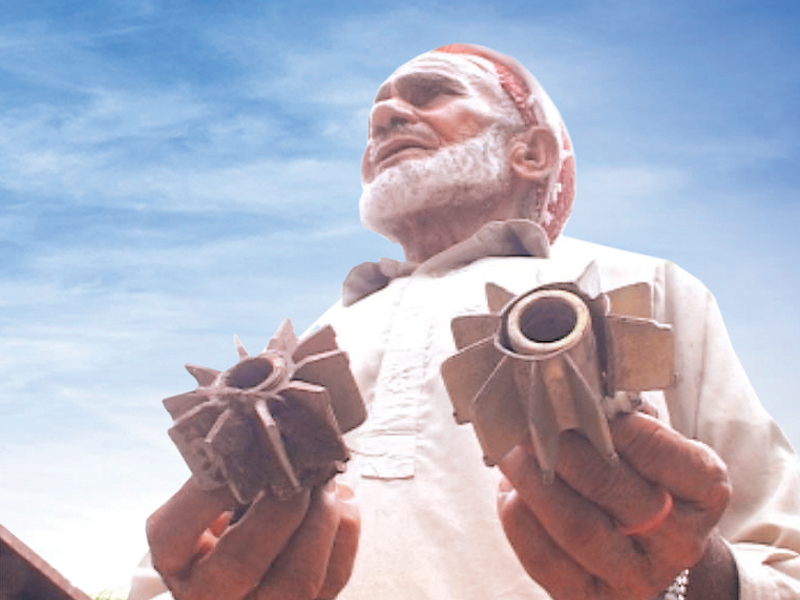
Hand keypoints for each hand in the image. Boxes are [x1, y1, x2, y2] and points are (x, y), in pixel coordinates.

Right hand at [146, 478, 358, 599]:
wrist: (257, 572)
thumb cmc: (232, 525)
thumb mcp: (212, 505)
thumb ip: (226, 476)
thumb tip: (263, 431)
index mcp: (177, 563)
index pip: (171, 536)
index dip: (207, 493)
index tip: (239, 457)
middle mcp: (211, 597)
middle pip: (242, 562)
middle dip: (279, 506)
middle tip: (298, 471)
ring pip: (297, 579)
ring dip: (320, 519)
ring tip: (324, 483)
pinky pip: (335, 576)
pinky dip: (344, 531)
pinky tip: (340, 502)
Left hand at [497, 412, 734, 599]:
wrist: (647, 548)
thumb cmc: (642, 477)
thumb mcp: (651, 440)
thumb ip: (624, 415)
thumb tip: (575, 388)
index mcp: (704, 492)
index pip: (666, 456)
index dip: (619, 427)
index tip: (580, 401)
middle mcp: (678, 542)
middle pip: (613, 489)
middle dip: (562, 449)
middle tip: (528, 421)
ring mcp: (636, 578)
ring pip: (576, 526)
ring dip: (532, 480)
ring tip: (510, 451)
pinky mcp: (590, 599)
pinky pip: (544, 557)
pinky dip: (519, 517)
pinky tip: (509, 490)